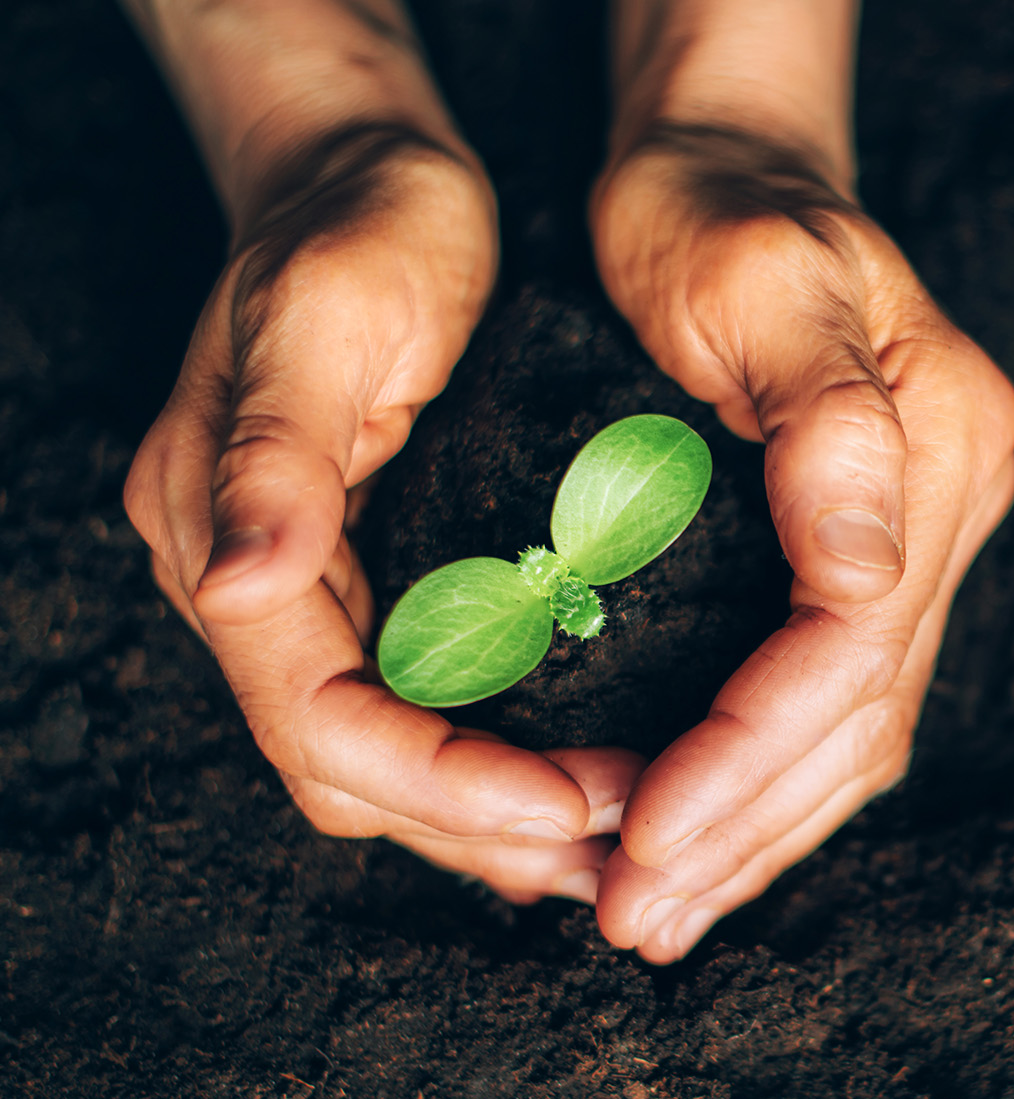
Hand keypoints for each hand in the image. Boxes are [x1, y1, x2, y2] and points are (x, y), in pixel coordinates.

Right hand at [125, 124, 639, 902]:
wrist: (369, 174)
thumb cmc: (356, 225)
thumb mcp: (323, 319)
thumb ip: (278, 456)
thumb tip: (245, 583)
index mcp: (225, 542)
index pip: (326, 724)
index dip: (447, 785)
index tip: (573, 803)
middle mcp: (257, 588)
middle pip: (361, 774)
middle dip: (488, 827)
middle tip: (625, 846)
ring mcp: (310, 593)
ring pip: (393, 765)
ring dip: (501, 821)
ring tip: (623, 840)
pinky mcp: (371, 583)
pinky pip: (427, 713)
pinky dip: (502, 765)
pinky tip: (587, 778)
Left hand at [589, 122, 1013, 960]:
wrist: (725, 165)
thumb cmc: (712, 206)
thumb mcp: (757, 278)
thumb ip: (830, 430)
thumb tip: (866, 592)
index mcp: (939, 439)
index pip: (854, 642)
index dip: (751, 751)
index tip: (642, 832)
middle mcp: (949, 507)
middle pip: (863, 713)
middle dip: (744, 826)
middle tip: (634, 915)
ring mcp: (924, 540)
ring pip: (859, 734)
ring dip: (758, 836)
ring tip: (658, 916)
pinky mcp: (875, 562)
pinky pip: (837, 707)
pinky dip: (769, 789)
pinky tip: (704, 847)